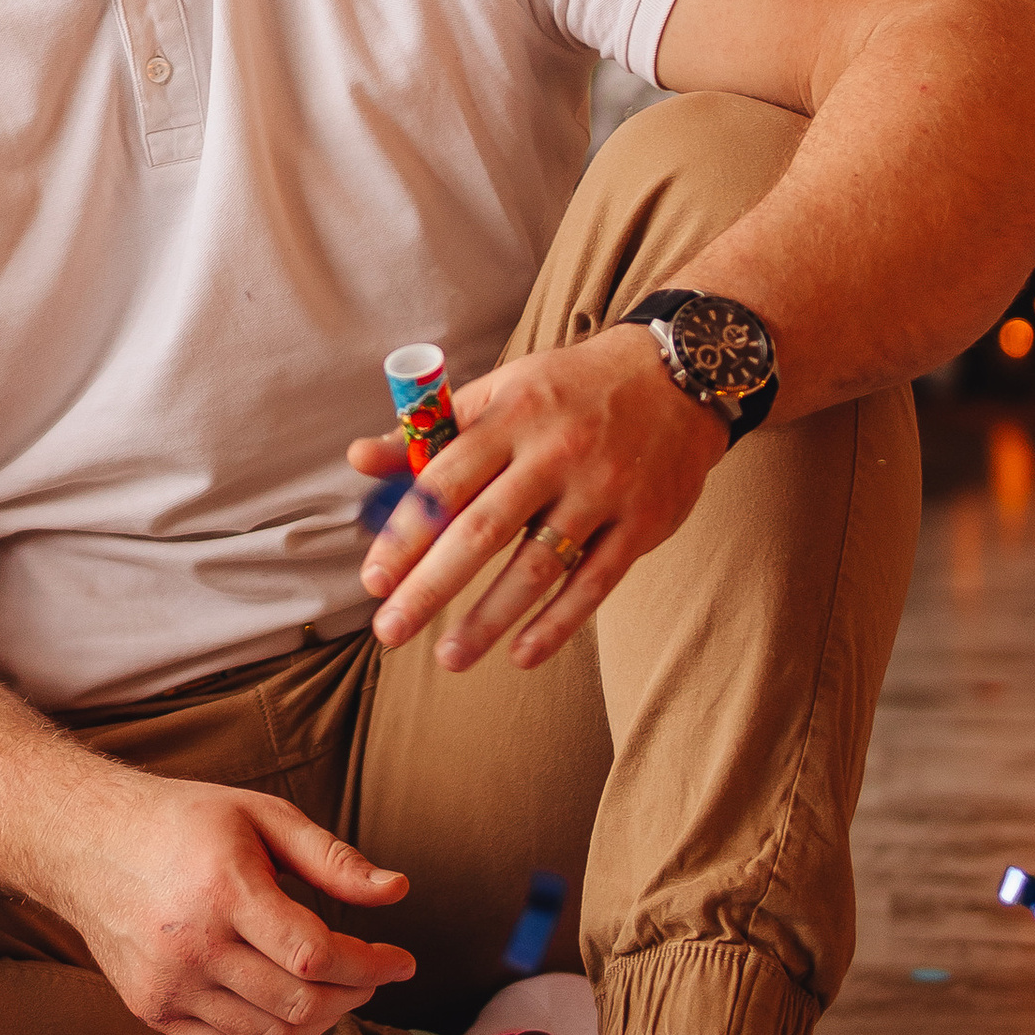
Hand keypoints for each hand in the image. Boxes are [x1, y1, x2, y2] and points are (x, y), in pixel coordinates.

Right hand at [64, 774, 417, 1034]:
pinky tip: (286, 1011)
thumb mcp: (260, 816)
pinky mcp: (152, 1009)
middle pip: (300, 1005)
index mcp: (224, 889)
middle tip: (369, 974)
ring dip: (317, 1023)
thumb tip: (398, 891)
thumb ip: (331, 858)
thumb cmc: (182, 822)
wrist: (86, 841)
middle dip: (353, 995)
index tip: (400, 961)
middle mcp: (192, 945)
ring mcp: (168, 985)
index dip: (371, 965)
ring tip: (331, 991)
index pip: (317, 954)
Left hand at [351, 323, 729, 675]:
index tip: (372, 580)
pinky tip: (521, 655)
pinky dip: (558, 623)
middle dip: (430, 586)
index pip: (445, 482)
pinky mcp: (643, 523)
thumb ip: (430, 432)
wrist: (676, 377)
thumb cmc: (566, 391)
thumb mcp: (498, 392)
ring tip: (448, 657)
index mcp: (510, 416)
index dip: (405, 534)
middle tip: (390, 629)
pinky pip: (595, 583)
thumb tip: (358, 458)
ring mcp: (602, 490)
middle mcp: (555, 453)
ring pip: (538, 565)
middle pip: (482, 530)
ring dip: (489, 619)